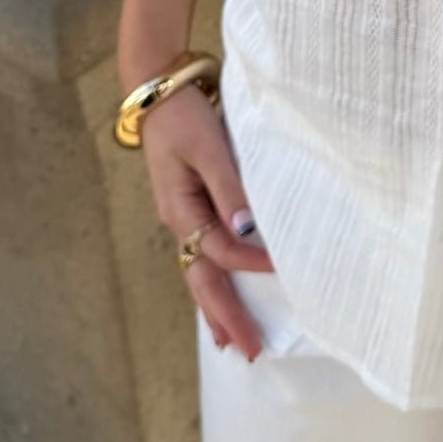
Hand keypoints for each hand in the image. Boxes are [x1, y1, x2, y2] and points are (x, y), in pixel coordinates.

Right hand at [141, 83, 273, 359]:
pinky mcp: (192, 207)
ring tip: (234, 341)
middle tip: (251, 351)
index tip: (283, 271)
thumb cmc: (186, 117)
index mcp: (181, 209)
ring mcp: (184, 216)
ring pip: (201, 273)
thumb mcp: (208, 148)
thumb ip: (230, 187)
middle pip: (203, 279)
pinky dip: (215, 281)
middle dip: (226, 316)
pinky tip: (224, 296)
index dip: (251, 263)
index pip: (220, 250)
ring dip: (218, 307)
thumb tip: (248, 231)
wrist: (160, 90)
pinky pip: (204, 255)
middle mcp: (180, 220)